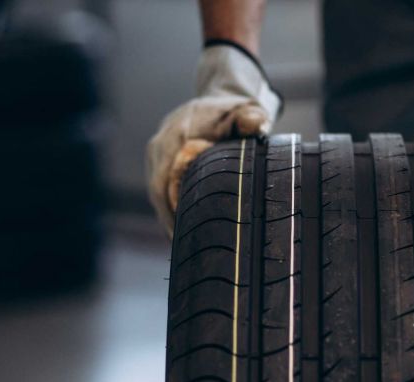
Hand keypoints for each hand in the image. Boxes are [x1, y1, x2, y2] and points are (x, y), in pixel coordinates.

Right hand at [146, 42, 280, 235]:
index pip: (166, 180)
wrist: (218, 100)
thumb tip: (257, 123)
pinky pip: (161, 189)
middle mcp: (160, 144)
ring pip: (157, 193)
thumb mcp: (248, 111)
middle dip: (169, 221)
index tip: (183, 233)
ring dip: (168, 217)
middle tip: (186, 250)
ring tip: (184, 246)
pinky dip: (170, 208)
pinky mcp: (159, 161)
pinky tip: (183, 230)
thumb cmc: (236, 110)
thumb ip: (252, 117)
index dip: (171, 209)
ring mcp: (156, 154)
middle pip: (158, 192)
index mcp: (177, 136)